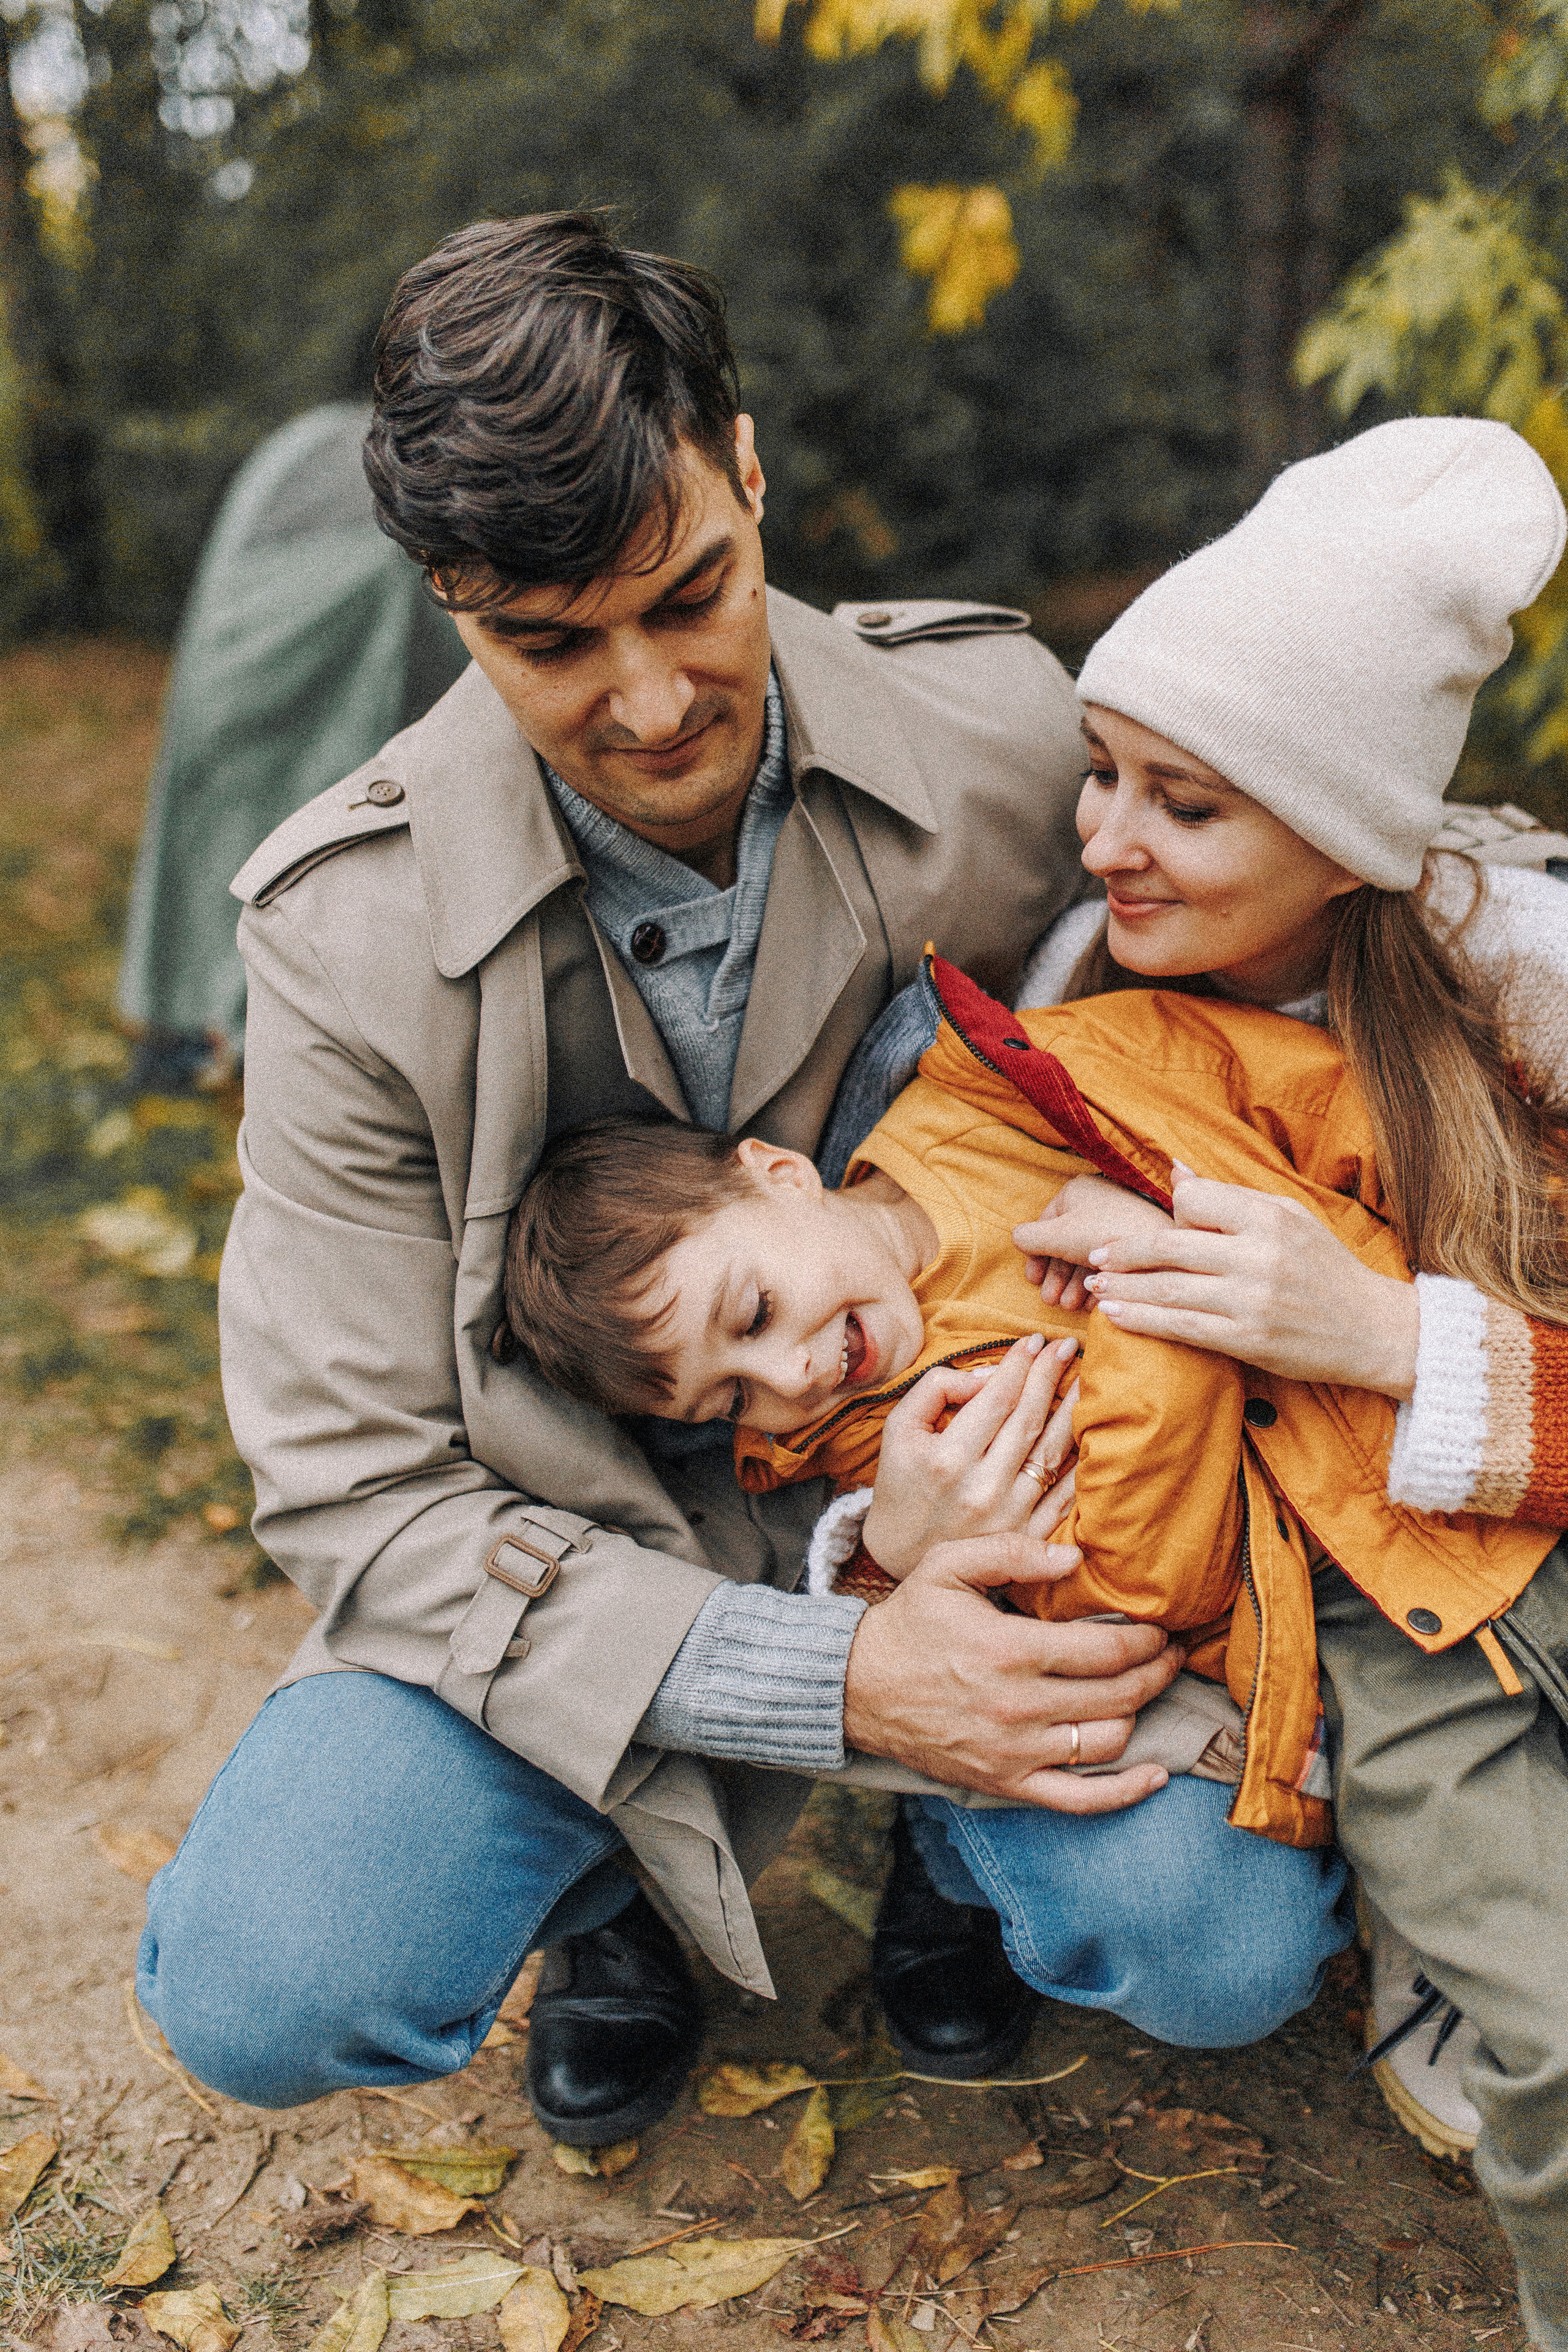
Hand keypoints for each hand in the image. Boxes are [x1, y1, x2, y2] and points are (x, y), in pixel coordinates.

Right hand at [842, 1531, 1184, 1810]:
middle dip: (1156, 1671)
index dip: (1145, 1639)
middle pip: (1117, 1695)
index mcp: (1010, 1649)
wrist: (857, 1687)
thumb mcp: (948, 1565)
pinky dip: (1125, 1792)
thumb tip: (1075, 1559)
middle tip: (1169, 1653)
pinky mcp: (1005, 1783)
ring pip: (1107, 1742)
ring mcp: (1014, 1752)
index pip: (1106, 1651)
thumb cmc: (909, 1621)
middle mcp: (1018, 1706)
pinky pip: (1079, 1799)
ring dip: (1141, 1715)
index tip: (1158, 1627)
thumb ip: (1012, 1552)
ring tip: (1148, 1690)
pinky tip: (1155, 1776)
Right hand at [863, 1334, 1079, 1577]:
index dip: (1019, 1365)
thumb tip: (988, 1377)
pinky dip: (1079, 1463)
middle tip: (1066, 1346)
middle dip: (1049, 1375)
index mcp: (947, 1459)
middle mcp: (981, 1488)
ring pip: (1051, 1452)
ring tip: (1087, 1378)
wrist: (901, 1553)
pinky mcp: (1027, 1536)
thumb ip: (937, 1389)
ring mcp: (1009, 1516)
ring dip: (1073, 1410)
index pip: (996, 1398)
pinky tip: (1089, 1432)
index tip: (1033, 1341)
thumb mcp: (900, 1428)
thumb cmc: (901, 1482)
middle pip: (1027, 1419)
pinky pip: (1064, 1495)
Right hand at [1015, 1174, 1176, 1310]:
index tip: (1032, 1281)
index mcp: (1077, 1191)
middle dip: (1056, 1277)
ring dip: (1074, 1284)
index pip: (1046, 1223)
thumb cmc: (1104, 1237)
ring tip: (1070, 1306)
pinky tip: (1094, 1302)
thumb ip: (1028, 1237)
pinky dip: (1099, 1282)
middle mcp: (1098, 1203)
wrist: (1161, 1249)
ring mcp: (1119, 1221)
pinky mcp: (1137, 1241)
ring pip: (1088, 1255)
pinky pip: (1111, 1261)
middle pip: (1067, 1243)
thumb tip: (1017, 1239)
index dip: (1036, 1254)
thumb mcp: (1056, 1236)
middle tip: (1051, 1302)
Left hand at [1017, 1162, 1419, 1397]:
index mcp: (1268, 1216)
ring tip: (1093, 1286)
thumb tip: (1175, 1169)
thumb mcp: (1289, 1217)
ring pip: (1166, 1289)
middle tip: (1095, 1254)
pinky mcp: (1247, 1339)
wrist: (1374, 1330)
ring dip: (1121, 1288)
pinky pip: (1181, 1327)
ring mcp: (1251, 1299)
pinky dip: (1141, 1320)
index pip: (1194, 1200)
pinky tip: (1116, 1316)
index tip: (1154, 1226)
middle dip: (1123, 1251)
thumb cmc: (1326, 1269)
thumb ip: (1230, 1196)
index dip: (1170, 1212)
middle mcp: (1258, 1255)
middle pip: (1168, 1245)